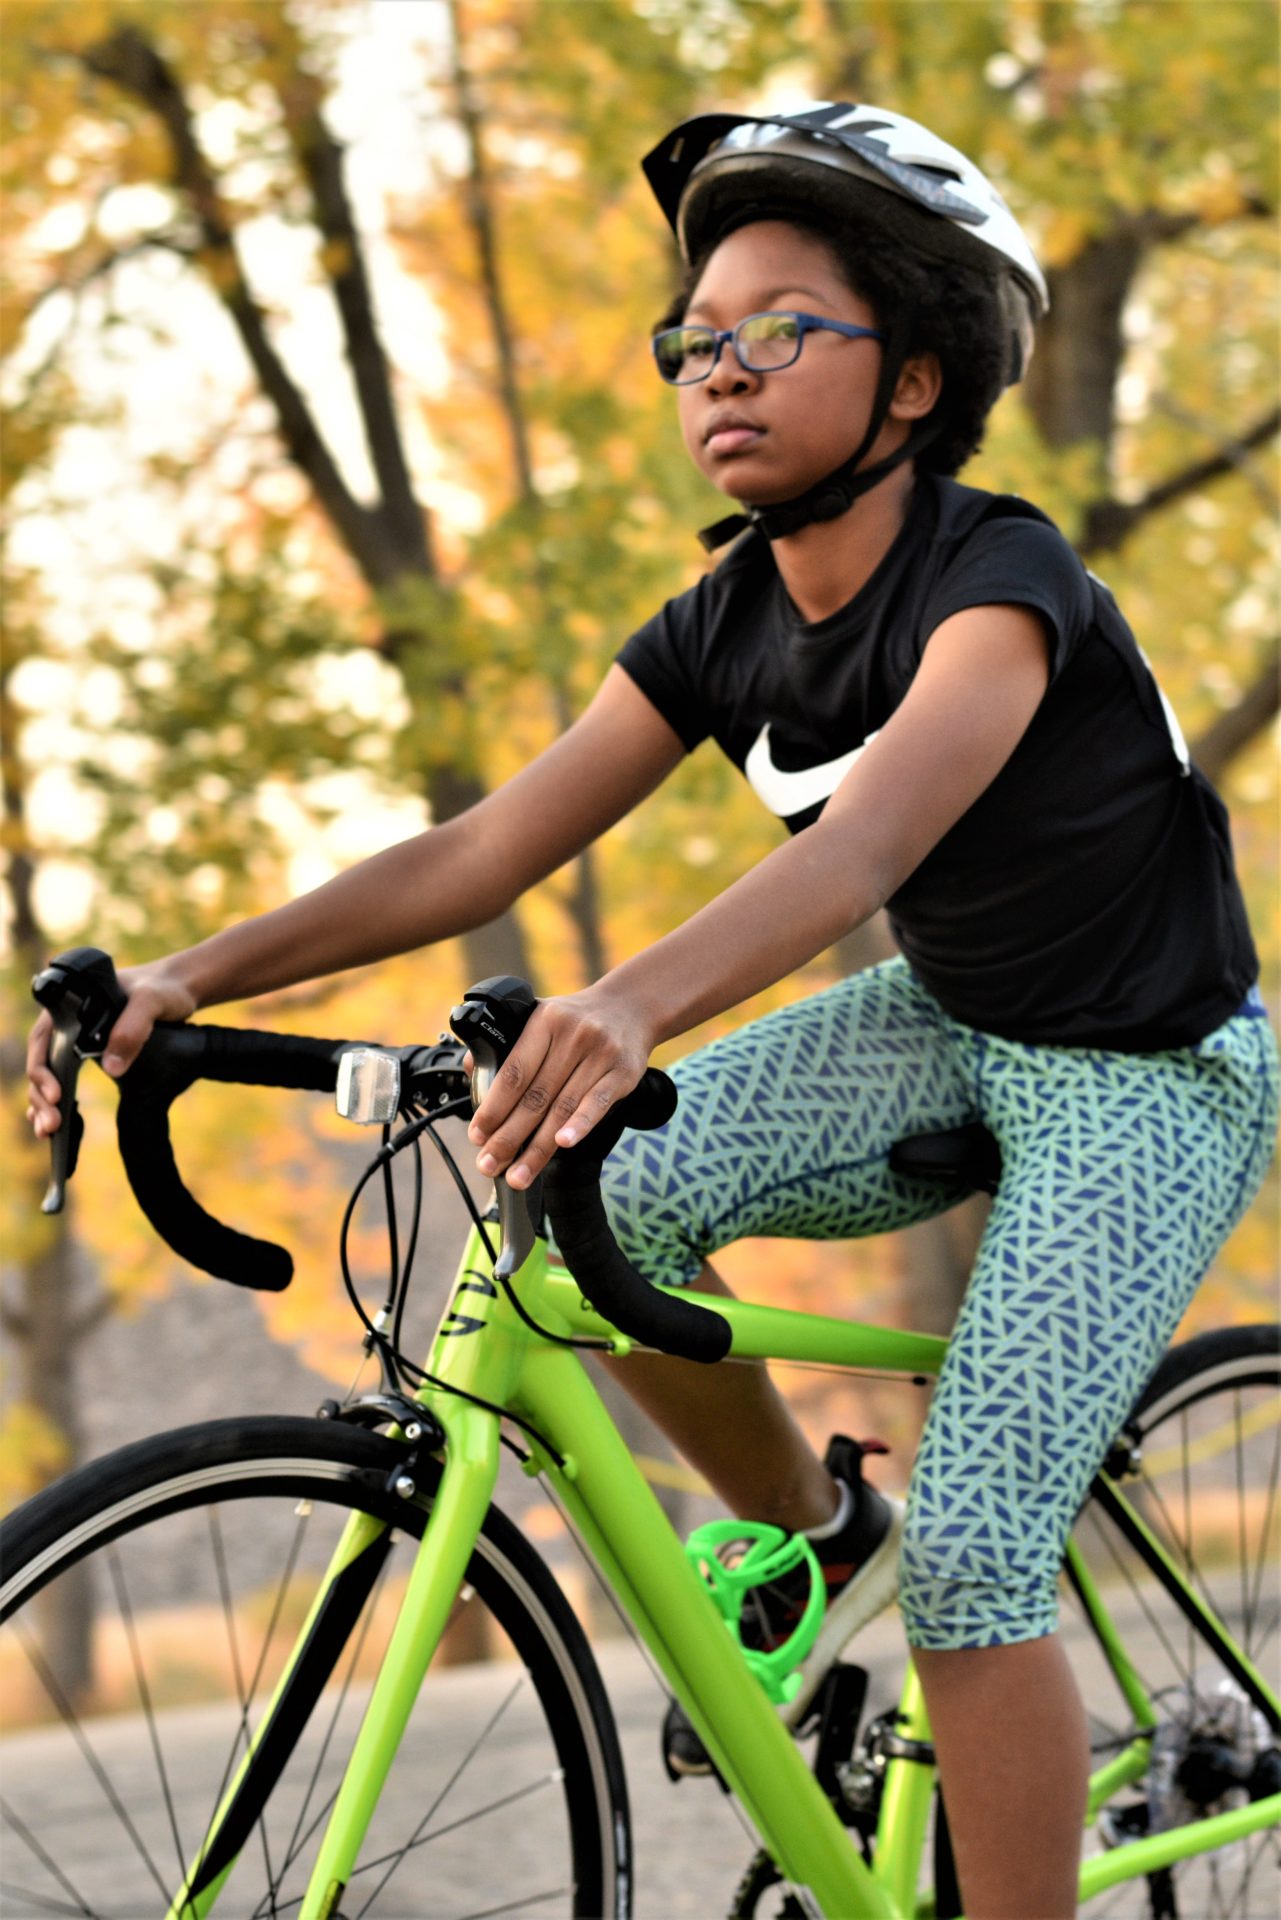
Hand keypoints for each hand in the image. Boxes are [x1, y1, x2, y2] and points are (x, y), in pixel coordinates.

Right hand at [25, 961, 198, 1136]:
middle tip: (51, 1126)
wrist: (177, 988)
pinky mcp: (89, 1053)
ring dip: (44, 1104)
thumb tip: (111, 1068)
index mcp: (70, 1006)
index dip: (43, 1071)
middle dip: (41, 1096)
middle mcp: (67, 1024)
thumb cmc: (163, 989)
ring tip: (48, 1132)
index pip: (43, 1041)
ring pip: (50, 1075)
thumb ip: (133, 1028)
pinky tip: (59, 1125)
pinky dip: (59, 1102)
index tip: (55, 1095)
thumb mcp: (152, 1002)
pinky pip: (66, 1079)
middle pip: (42, 1062)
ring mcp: (76, 1040)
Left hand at [467, 987, 654, 1189]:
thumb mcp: (541, 1016)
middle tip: (489, 1165)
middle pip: (535, 1097)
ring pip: (563, 1108)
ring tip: (518, 1175)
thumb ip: (507, 1042)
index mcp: (544, 1022)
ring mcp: (600, 1054)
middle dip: (508, 1138)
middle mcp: (572, 1036)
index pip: (514, 1073)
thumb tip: (473, 1071)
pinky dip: (580, 1125)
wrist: (631, 1006)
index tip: (477, 1136)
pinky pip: (598, 1103)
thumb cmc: (577, 1020)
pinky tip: (564, 1145)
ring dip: (538, 1148)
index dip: (493, 1108)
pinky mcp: (624, 1072)